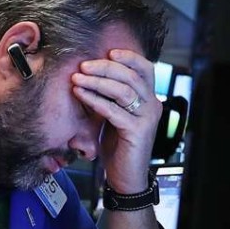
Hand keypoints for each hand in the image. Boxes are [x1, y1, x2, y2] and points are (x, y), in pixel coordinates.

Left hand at [71, 50, 160, 193]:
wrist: (125, 177)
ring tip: (77, 78)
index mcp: (149, 98)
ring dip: (97, 82)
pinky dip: (95, 100)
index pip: (145, 68)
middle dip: (105, 67)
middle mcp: (152, 105)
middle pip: (131, 76)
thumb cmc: (117, 146)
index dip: (128, 57)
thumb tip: (89, 74)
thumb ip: (109, 97)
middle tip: (83, 66)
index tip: (108, 52)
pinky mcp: (137, 131)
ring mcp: (146, 118)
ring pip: (122, 90)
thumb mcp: (114, 116)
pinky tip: (80, 94)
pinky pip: (113, 110)